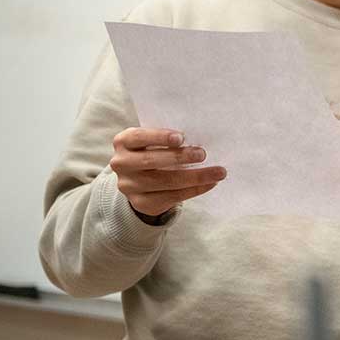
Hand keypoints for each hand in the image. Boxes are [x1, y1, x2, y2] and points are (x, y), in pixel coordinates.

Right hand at [109, 127, 226, 219]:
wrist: (139, 180)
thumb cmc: (154, 152)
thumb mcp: (153, 141)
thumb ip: (169, 139)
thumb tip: (202, 138)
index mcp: (124, 142)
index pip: (139, 137)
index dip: (159, 137)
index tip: (181, 137)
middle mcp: (121, 164)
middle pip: (151, 161)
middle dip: (180, 157)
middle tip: (203, 154)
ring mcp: (129, 186)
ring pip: (165, 182)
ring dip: (195, 177)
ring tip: (218, 172)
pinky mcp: (141, 203)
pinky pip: (172, 197)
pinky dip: (195, 189)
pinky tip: (210, 183)